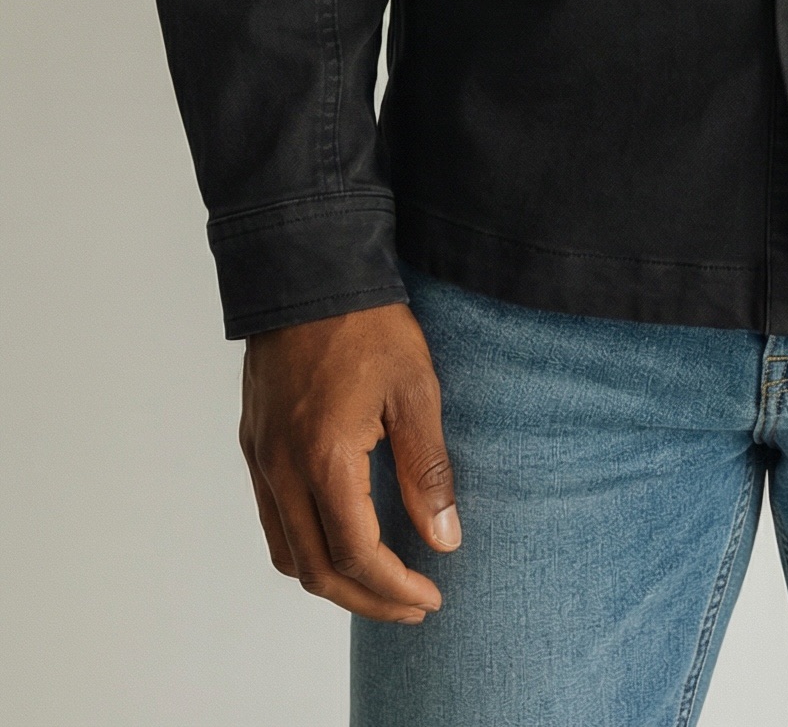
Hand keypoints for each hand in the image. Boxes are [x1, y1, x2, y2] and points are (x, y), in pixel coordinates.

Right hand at [240, 302, 458, 624]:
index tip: (431, 597)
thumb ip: (427, 469)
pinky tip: (339, 538)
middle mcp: (281, 468)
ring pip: (286, 552)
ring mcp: (260, 457)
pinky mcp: (253, 443)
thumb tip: (444, 539)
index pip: (356, 553)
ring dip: (331, 580)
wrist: (308, 270)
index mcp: (323, 457)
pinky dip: (305, 547)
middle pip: (315, 570)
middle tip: (412, 605)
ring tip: (379, 583)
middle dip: (366, 599)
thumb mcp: (416, 389)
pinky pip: (272, 519)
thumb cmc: (367, 323)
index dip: (395, 587)